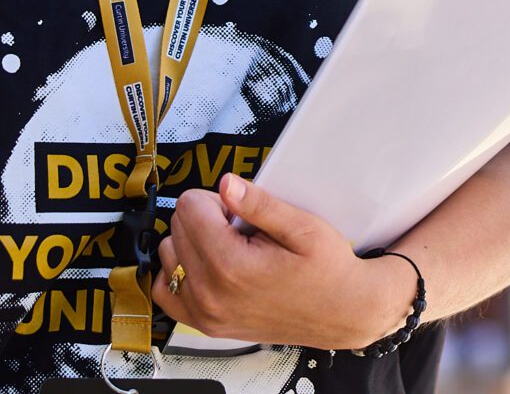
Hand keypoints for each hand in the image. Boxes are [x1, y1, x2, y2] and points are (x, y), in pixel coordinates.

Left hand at [152, 174, 410, 348]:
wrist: (343, 313)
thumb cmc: (327, 270)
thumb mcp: (303, 227)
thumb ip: (260, 205)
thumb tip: (225, 184)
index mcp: (231, 266)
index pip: (190, 206)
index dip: (217, 199)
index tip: (241, 212)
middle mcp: (210, 294)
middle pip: (177, 227)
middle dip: (206, 218)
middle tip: (242, 230)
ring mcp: (205, 314)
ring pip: (169, 255)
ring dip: (193, 244)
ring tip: (230, 248)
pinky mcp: (205, 325)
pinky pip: (167, 291)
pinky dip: (180, 272)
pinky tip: (208, 265)